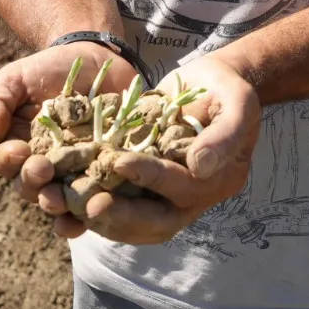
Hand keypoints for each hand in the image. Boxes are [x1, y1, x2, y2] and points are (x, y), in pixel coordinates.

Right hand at [0, 43, 128, 212]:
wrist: (96, 58)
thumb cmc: (49, 69)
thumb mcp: (16, 79)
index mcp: (17, 148)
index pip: (5, 163)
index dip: (8, 160)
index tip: (18, 149)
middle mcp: (43, 166)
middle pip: (30, 187)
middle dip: (33, 182)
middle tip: (42, 169)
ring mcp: (74, 172)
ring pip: (61, 198)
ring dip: (59, 202)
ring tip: (62, 197)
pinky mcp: (105, 172)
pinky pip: (96, 195)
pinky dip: (93, 207)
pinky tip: (94, 207)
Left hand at [63, 54, 260, 245]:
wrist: (216, 85)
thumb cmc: (230, 90)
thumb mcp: (238, 104)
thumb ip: (224, 135)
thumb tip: (199, 166)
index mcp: (218, 181)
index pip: (182, 187)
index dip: (151, 177)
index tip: (118, 161)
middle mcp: (193, 198)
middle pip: (157, 221)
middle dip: (121, 217)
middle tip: (87, 207)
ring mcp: (169, 196)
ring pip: (137, 223)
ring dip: (104, 220)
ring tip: (72, 208)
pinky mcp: (149, 188)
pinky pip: (124, 205)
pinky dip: (98, 205)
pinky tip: (69, 198)